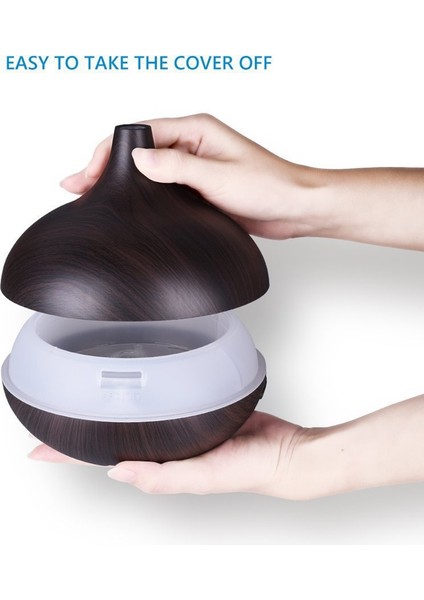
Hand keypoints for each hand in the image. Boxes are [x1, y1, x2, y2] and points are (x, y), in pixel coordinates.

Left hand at [29, 412, 304, 496]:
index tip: (38, 447)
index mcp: (159, 465)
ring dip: (113, 405)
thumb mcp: (203, 478)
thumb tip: (116, 472)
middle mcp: (164, 445)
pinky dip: (149, 391)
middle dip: (83, 426)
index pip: (103, 458)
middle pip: (114, 433)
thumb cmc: (249, 470)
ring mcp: (179, 424)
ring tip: (88, 392)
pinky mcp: (196, 405)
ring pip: (138, 413)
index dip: (70, 454)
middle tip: (54, 410)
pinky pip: (166, 397)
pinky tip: (142, 379)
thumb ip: (162, 478)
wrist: (282, 450)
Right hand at [61, 113, 423, 248]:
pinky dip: (142, 196)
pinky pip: (162, 188)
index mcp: (196, 130)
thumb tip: (137, 159)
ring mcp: (194, 167)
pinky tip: (130, 209)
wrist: (296, 209)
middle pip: (138, 151)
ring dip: (123, 184)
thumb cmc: (270, 186)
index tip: (91, 175)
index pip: (139, 133)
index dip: (110, 153)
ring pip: (147, 171)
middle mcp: (192, 144)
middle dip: (107, 168)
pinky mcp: (199, 188)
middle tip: (81, 188)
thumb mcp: (219, 176)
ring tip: (96, 199)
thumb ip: (177, 166)